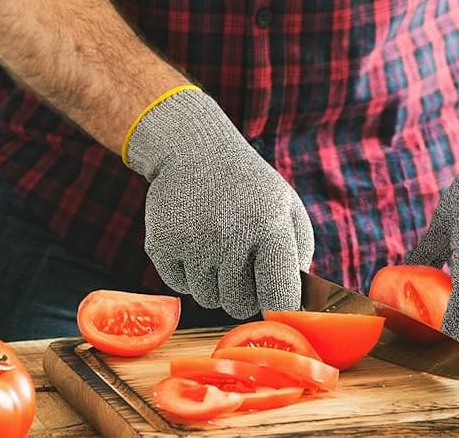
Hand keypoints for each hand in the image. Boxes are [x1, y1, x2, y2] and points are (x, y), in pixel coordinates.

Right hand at [125, 87, 314, 318]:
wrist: (193, 150)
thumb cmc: (249, 187)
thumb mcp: (286, 207)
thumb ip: (298, 255)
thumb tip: (293, 304)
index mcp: (270, 227)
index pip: (280, 297)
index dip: (279, 308)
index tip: (275, 303)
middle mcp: (230, 236)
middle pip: (239, 306)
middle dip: (243, 294)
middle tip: (240, 265)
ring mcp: (192, 242)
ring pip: (208, 299)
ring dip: (214, 283)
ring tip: (216, 248)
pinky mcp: (161, 245)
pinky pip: (180, 286)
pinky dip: (187, 273)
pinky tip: (193, 242)